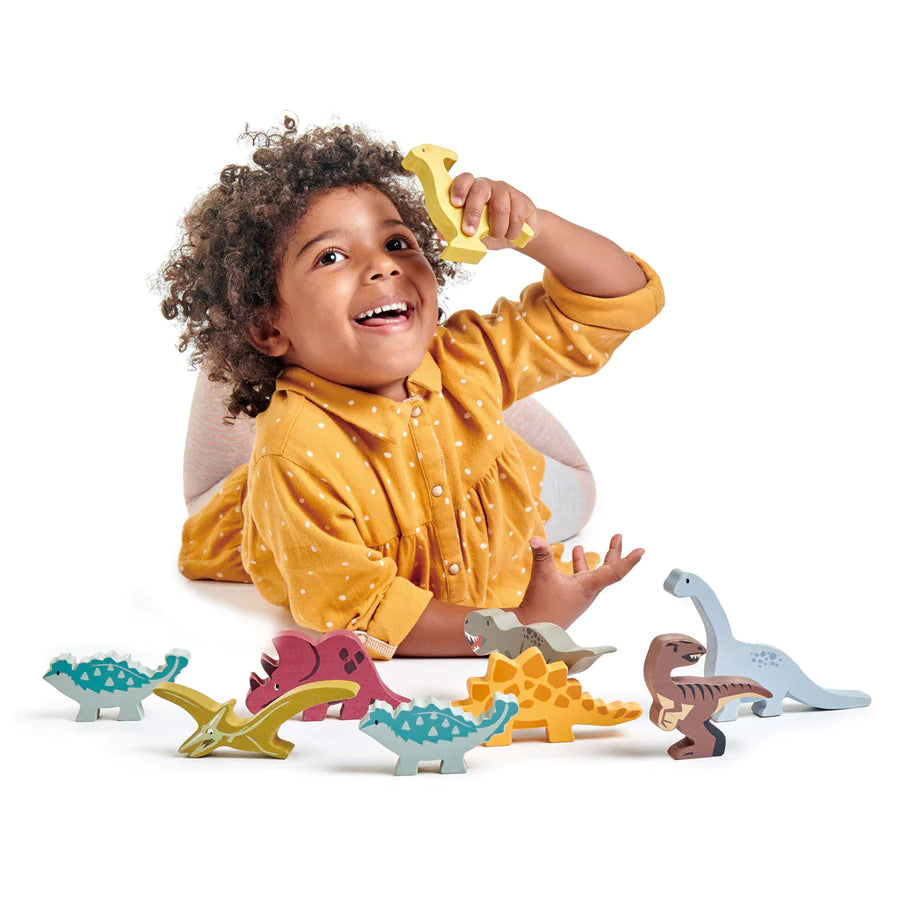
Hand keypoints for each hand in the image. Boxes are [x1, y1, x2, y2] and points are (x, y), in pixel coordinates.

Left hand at [448, 173, 539, 249]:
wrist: (516, 233)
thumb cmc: (489, 230)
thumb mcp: (472, 234)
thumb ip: (458, 232)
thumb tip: (442, 234)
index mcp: (469, 191)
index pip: (463, 180)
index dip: (459, 189)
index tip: (456, 203)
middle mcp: (486, 186)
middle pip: (479, 191)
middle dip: (473, 212)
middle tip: (469, 231)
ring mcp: (503, 191)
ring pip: (500, 206)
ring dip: (497, 228)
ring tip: (497, 235)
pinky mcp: (520, 199)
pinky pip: (516, 215)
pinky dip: (512, 231)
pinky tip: (510, 234)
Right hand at [518, 534, 643, 629]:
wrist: (535, 633)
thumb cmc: (544, 610)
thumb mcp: (543, 577)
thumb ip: (541, 555)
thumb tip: (535, 539)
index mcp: (588, 586)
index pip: (615, 572)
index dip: (629, 560)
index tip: (641, 551)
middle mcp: (588, 591)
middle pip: (608, 570)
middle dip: (613, 552)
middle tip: (618, 537)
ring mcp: (579, 596)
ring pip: (592, 574)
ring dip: (591, 560)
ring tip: (581, 547)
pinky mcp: (569, 599)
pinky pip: (578, 579)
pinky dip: (577, 566)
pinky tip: (568, 559)